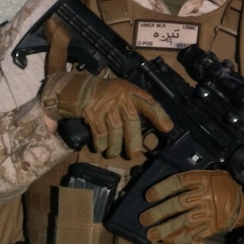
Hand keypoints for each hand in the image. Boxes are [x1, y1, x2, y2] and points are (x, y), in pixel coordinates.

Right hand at [41, 70, 172, 157]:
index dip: (159, 115)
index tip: (168, 128)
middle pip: (132, 121)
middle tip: (135, 154)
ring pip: (116, 130)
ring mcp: (106, 105)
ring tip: (114, 154)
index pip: (148, 102)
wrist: (75, 88)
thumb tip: (147, 125)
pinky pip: (100, 133)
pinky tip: (101, 148)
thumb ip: (132, 105)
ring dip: (115, 146)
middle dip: (134, 140)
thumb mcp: (120, 92)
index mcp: (129, 91)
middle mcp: (120, 97)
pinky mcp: (92, 114)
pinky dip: (101, 144)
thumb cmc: (101, 93)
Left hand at [139, 170, 243, 243]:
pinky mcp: (210, 228)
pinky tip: (167, 240)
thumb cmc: (223, 187)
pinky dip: (178, 238)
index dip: (162, 189)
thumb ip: (194, 178)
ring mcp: (208, 214)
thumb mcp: (212, 175)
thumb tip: (169, 185)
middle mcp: (205, 197)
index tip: (149, 196)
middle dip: (159, 212)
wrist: (243, 205)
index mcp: (204, 180)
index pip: (179, 182)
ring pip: (183, 222)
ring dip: (165, 229)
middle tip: (144, 219)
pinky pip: (192, 234)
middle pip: (178, 204)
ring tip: (151, 234)